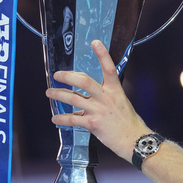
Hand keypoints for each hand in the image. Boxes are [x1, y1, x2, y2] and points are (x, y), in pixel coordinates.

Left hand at [46, 39, 149, 162]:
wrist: (134, 140)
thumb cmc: (128, 122)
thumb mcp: (121, 101)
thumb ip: (106, 95)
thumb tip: (91, 93)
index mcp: (115, 90)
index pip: (109, 68)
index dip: (102, 54)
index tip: (95, 42)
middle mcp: (106, 98)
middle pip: (84, 81)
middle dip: (68, 76)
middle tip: (57, 75)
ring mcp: (99, 110)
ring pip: (73, 99)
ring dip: (58, 94)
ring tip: (49, 92)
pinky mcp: (93, 124)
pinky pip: (73, 119)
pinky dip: (61, 118)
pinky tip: (55, 118)